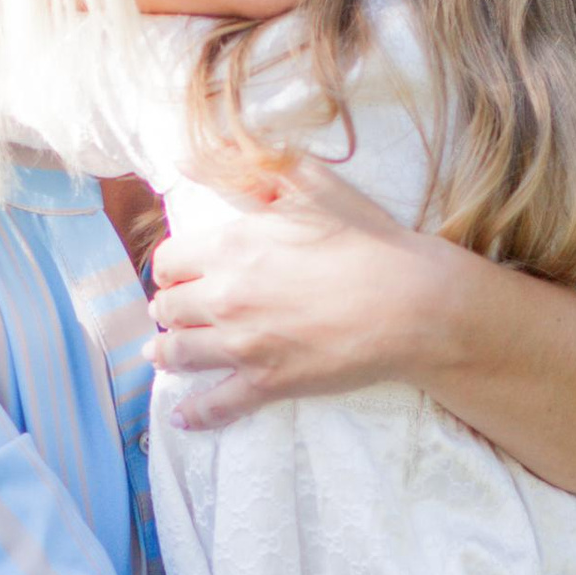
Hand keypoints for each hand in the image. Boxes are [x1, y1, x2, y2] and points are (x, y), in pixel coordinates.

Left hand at [148, 159, 444, 428]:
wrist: (412, 305)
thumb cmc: (368, 241)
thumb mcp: (310, 186)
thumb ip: (250, 172)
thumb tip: (189, 157)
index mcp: (233, 246)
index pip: (170, 260)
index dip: (172, 266)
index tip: (181, 272)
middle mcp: (226, 296)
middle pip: (169, 308)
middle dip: (170, 307)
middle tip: (177, 311)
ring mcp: (243, 345)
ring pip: (179, 354)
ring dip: (167, 352)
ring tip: (163, 354)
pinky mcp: (267, 383)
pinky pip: (216, 405)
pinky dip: (196, 413)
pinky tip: (183, 416)